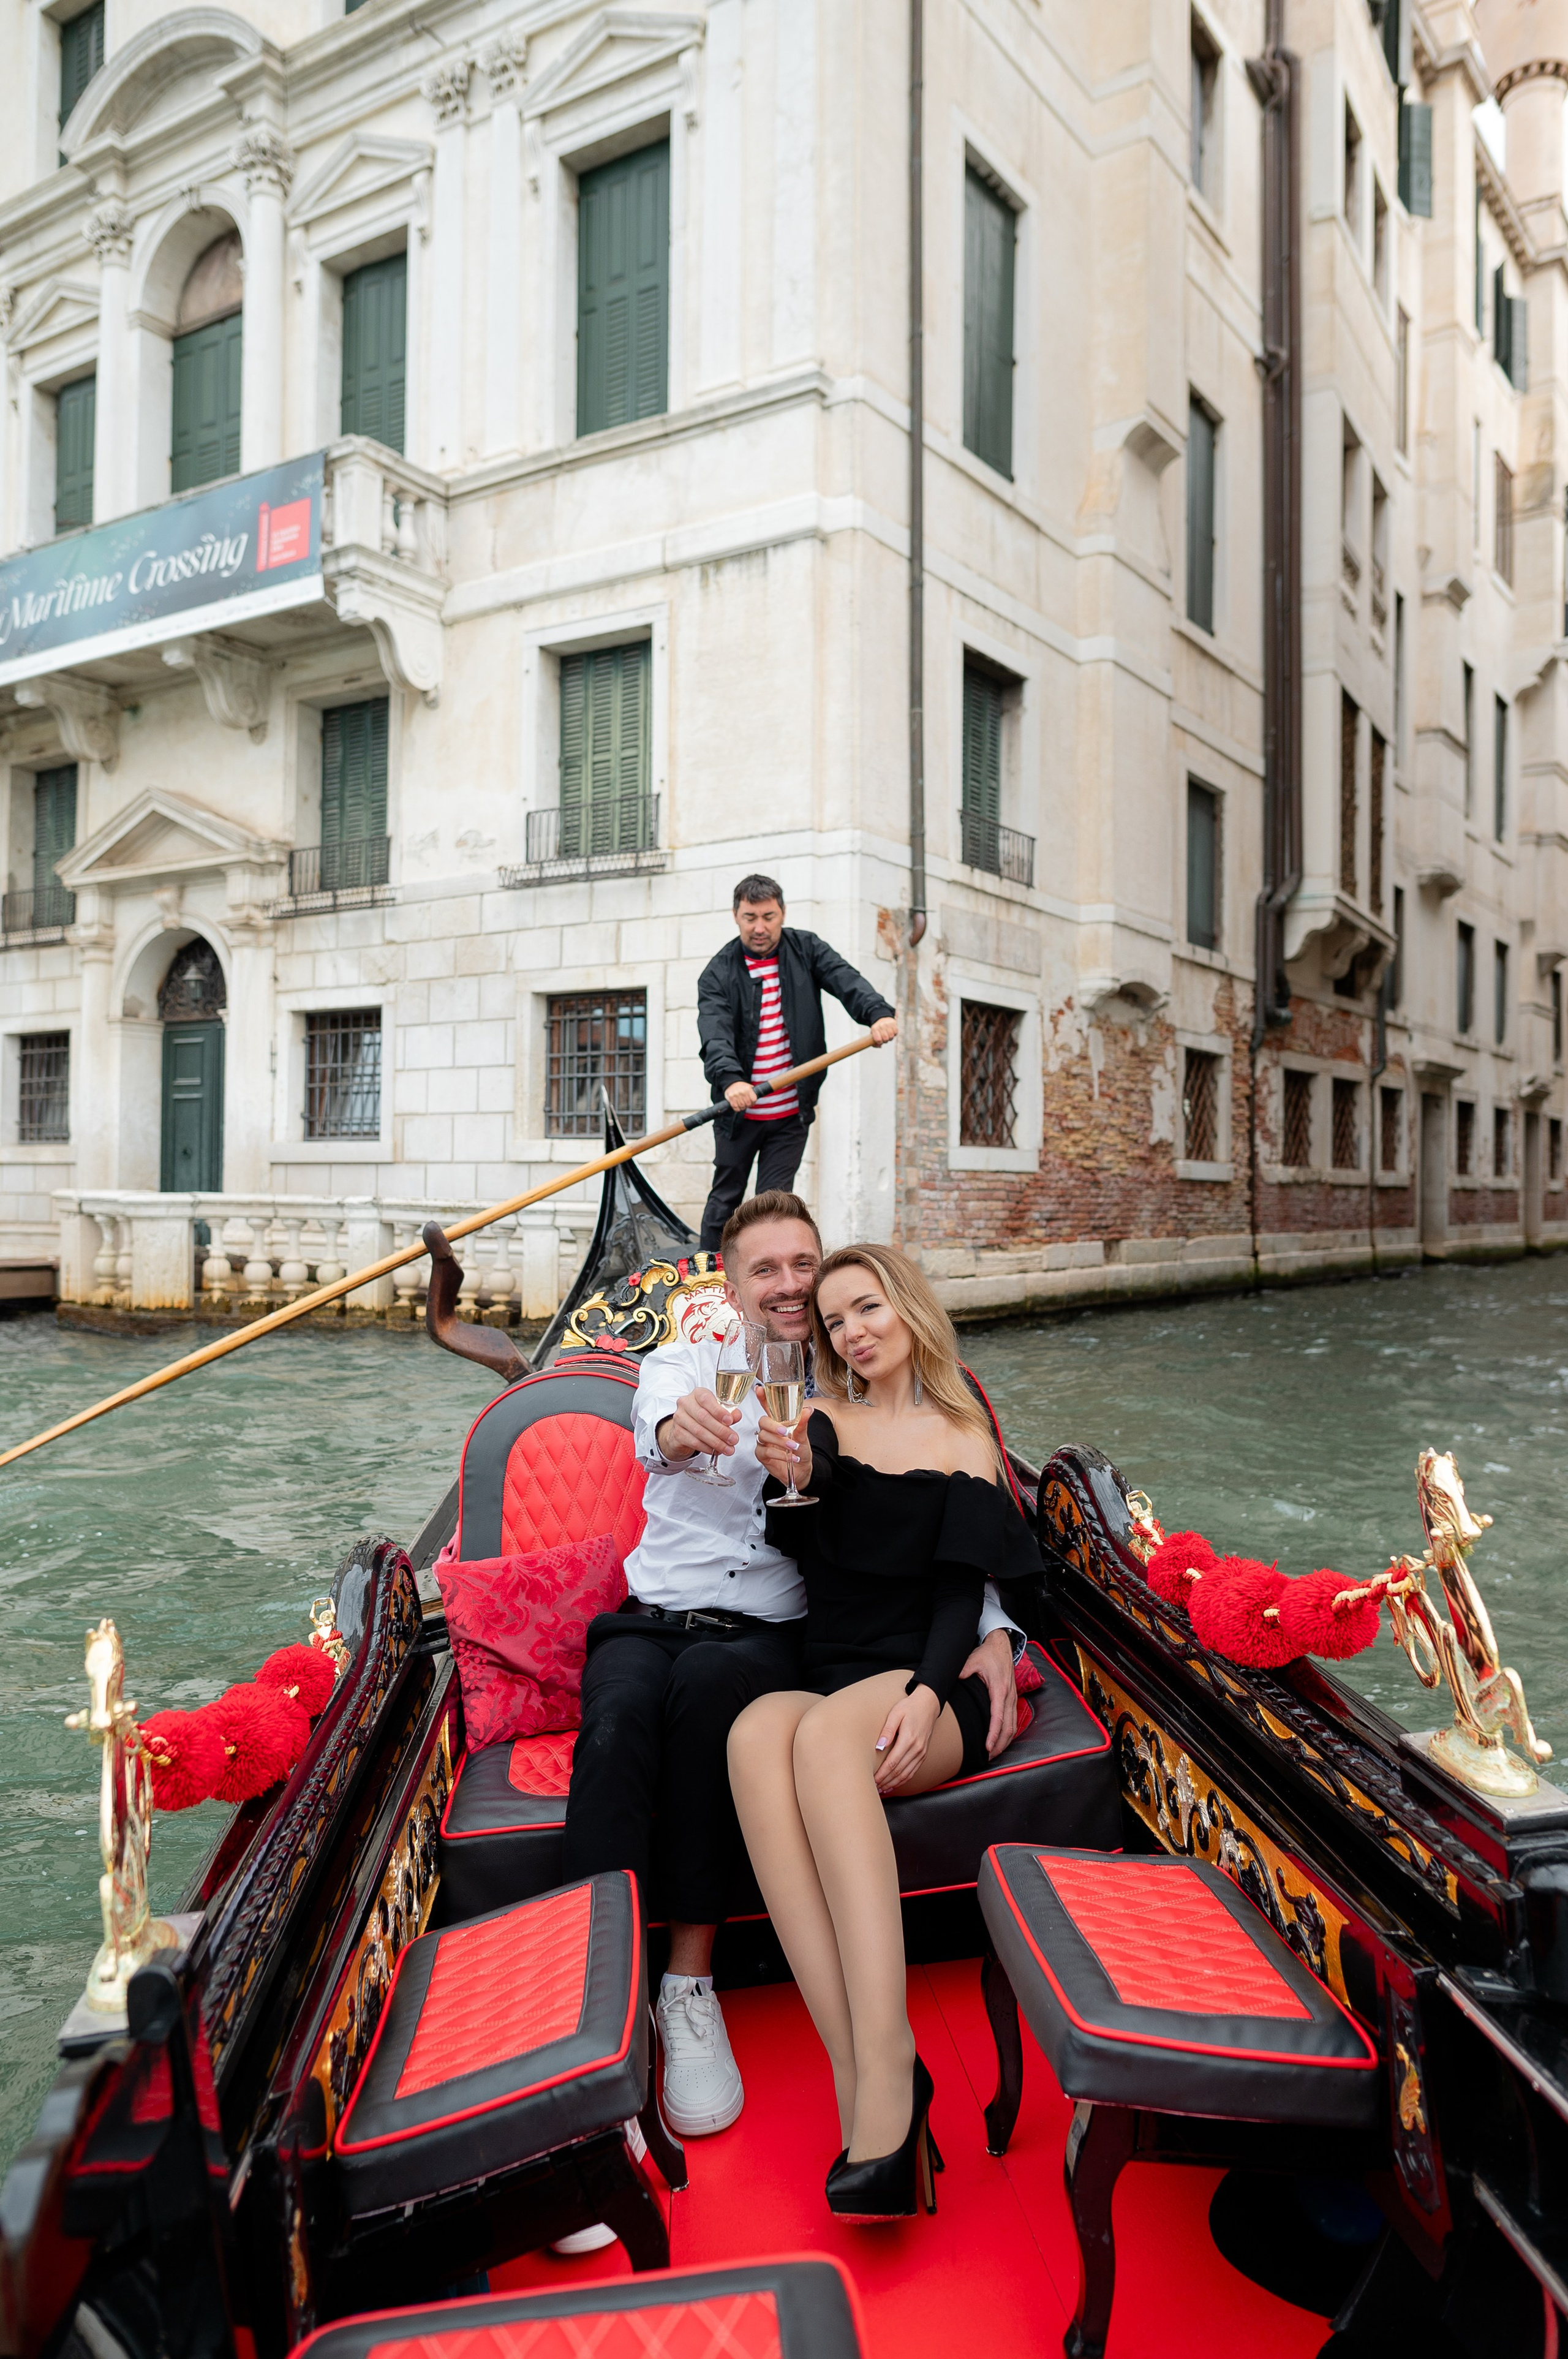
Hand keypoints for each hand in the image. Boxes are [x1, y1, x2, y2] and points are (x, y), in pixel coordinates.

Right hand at [658, 1387, 741, 1463]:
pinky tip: (715, 1451)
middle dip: (721, 1430)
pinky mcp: (677, 1433)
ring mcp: (679, 1418)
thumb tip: (736, 1416)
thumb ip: (728, 1413)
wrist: (684, 1428)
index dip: (718, 1411)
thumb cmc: (703, 1416)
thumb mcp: (717, 1411)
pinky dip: (707, 1447)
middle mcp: (685, 1404)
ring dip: (716, 1442)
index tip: (730, 1421)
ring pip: (699, 1431)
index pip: (706, 1399)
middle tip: (733, 1439)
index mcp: (697, 1394)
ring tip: (728, 1448)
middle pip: (703, 1417)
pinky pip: (694, 1442)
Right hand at [725, 1080, 758, 1111]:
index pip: (754, 1099)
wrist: (731, 1083)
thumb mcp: (749, 1086)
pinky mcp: (731, 1098)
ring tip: (743, 1106)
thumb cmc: (742, 1087)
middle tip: (747, 1105)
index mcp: (748, 1089)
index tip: (752, 1103)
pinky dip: (737, 1109)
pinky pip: (735, 1107)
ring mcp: (736, 1095)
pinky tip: (738, 1107)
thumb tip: (756, 1099)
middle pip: (748, 1104)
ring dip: (743, 1108)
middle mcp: (742, 1092)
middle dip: (748, 1106)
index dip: (753, 1103)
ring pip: (742, 1106)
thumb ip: (753, 1092)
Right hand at [756, 1405, 810, 1489]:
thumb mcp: (803, 1436)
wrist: (802, 1469)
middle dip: (773, 1425)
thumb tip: (808, 1410)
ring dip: (780, 1442)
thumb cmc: (801, 1450)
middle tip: (785, 1432)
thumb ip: (803, 1423)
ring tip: (793, 1447)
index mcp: (778, 1421)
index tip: (759, 1388)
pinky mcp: (762, 1455)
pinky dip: (779, 1454)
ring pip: (764, 1436)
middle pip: (762, 1421)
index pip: (768, 1407)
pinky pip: (765, 1451)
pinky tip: (789, 1458)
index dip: (763, 1397)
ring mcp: (764, 1442)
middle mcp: (769, 1430)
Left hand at [870, 1017, 897, 1046]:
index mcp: (874, 1029)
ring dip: (890, 1037)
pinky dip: (894, 1034)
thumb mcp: (873, 1034)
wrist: (882, 1019)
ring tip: (888, 1035)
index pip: (878, 1040)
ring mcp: (887, 1024)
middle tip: (884, 1038)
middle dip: (885, 1040)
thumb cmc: (877, 1029)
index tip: (880, 1041)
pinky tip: (891, 1031)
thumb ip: (874, 1043)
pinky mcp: (893, 1023)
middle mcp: (881, 1025)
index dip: (880, 1042)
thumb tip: (880, 1046)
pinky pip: (895, 1033)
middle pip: (885, 1039)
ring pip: (891, 1036)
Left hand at [873, 1683, 940, 1790]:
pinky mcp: (923, 1754)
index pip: (892, 1763)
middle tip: (874, 1788)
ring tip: (882, 1789)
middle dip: (886, 1781)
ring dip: (894, 1783)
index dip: (882, 1774)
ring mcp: (921, 1753)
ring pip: (906, 1774)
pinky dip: (903, 1780)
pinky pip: (913, 1771)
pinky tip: (894, 1783)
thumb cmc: (910, 1707)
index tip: (872, 1780)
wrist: (928, 1704)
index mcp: (909, 1739)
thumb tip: (879, 1747)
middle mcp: (917, 1749)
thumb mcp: (895, 1713)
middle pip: (899, 1771)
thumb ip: (887, 1730)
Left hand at [961, 1627, 1018, 1758]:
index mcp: (999, 1689)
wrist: (1002, 1646)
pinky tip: (1001, 1741)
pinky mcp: (1012, 1699)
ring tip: (994, 1753)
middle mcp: (1008, 1696)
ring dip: (1005, 1742)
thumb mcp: (973, 1660)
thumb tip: (951, 1681)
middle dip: (1000, 1744)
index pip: (998, 1718)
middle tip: (988, 1757)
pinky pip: (1014, 1720)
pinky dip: (1009, 1733)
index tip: (987, 1747)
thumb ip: (963, 1672)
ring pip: (1013, 1726)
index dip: (993, 1735)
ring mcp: (1012, 1698)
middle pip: (1008, 1727)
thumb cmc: (987, 1654)